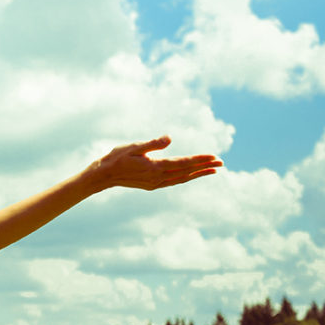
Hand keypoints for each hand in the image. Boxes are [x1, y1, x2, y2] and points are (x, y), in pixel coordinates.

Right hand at [89, 136, 221, 190]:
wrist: (103, 176)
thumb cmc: (116, 158)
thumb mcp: (134, 146)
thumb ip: (152, 144)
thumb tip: (169, 138)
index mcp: (155, 167)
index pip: (183, 163)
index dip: (200, 159)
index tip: (214, 156)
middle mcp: (157, 177)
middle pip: (186, 172)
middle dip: (204, 167)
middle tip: (221, 163)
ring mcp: (155, 183)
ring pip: (182, 179)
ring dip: (198, 174)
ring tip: (212, 170)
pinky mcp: (152, 185)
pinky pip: (174, 181)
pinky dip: (186, 178)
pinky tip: (191, 175)